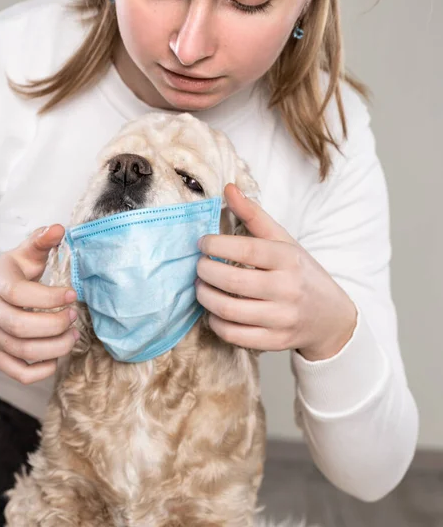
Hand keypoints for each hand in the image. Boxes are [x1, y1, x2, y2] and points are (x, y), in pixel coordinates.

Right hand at [0, 225, 79, 383]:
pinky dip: (41, 371)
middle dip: (55, 325)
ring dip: (55, 347)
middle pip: (21, 327)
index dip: (48, 297)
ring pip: (22, 351)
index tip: (72, 294)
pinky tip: (56, 358)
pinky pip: (18, 372)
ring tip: (73, 336)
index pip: (19, 294)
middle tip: (74, 316)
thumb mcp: (22, 256)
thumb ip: (41, 242)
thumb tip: (59, 228)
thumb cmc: (7, 275)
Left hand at [195, 184, 356, 360]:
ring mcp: (281, 318)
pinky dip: (215, 322)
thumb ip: (255, 216)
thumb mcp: (284, 241)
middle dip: (205, 271)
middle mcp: (287, 289)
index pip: (247, 250)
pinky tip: (213, 310)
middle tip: (199, 265)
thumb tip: (228, 188)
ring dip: (205, 296)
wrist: (331, 318)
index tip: (203, 243)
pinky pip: (233, 334)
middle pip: (233, 281)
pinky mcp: (274, 342)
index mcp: (289, 259)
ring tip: (201, 286)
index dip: (217, 245)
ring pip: (229, 310)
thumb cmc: (302, 273)